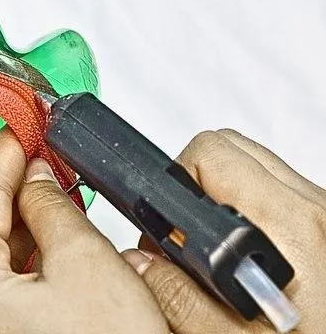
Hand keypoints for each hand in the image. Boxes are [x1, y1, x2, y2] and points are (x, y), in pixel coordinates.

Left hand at [0, 128, 168, 333]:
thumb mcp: (85, 263)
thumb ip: (53, 209)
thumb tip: (38, 176)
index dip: (1, 158)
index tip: (17, 127)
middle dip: (5, 186)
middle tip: (33, 154)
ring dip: (18, 217)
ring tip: (50, 189)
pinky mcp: (4, 333)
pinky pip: (3, 276)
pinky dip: (25, 248)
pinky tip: (50, 233)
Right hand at [123, 129, 325, 332]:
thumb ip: (181, 301)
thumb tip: (142, 264)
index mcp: (290, 226)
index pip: (210, 155)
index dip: (173, 187)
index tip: (166, 228)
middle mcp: (313, 207)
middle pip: (230, 148)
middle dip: (194, 185)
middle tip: (187, 239)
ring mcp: (324, 210)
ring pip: (255, 164)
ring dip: (223, 194)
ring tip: (217, 249)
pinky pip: (278, 187)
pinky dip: (251, 206)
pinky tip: (246, 252)